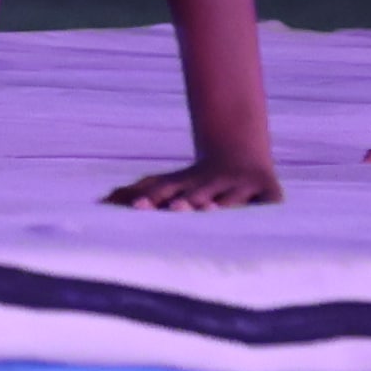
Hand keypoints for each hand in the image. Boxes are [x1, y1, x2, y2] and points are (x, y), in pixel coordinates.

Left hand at [106, 159, 282, 211]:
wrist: (242, 155)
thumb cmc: (197, 184)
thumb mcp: (169, 185)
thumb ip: (138, 194)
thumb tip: (100, 202)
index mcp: (188, 185)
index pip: (169, 191)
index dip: (155, 198)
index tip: (139, 208)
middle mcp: (214, 183)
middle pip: (199, 194)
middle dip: (189, 202)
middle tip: (176, 209)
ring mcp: (242, 186)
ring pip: (230, 197)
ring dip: (220, 204)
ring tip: (209, 211)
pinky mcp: (270, 194)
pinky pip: (265, 203)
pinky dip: (258, 206)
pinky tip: (260, 214)